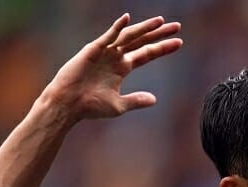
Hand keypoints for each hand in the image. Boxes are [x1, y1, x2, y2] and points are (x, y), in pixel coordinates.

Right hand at [42, 14, 181, 121]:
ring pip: (128, 36)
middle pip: (142, 41)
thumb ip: (136, 100)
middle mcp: (115, 56)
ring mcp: (105, 51)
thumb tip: (155, 99)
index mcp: (122, 68)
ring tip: (160, 21)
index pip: (147, 54)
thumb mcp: (119, 105)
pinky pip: (107, 37)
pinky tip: (127, 19)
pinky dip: (116, 28)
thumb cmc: (91, 106)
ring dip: (144, 28)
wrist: (69, 105)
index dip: (162, 48)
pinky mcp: (93, 50)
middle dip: (159, 34)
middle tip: (177, 27)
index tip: (179, 43)